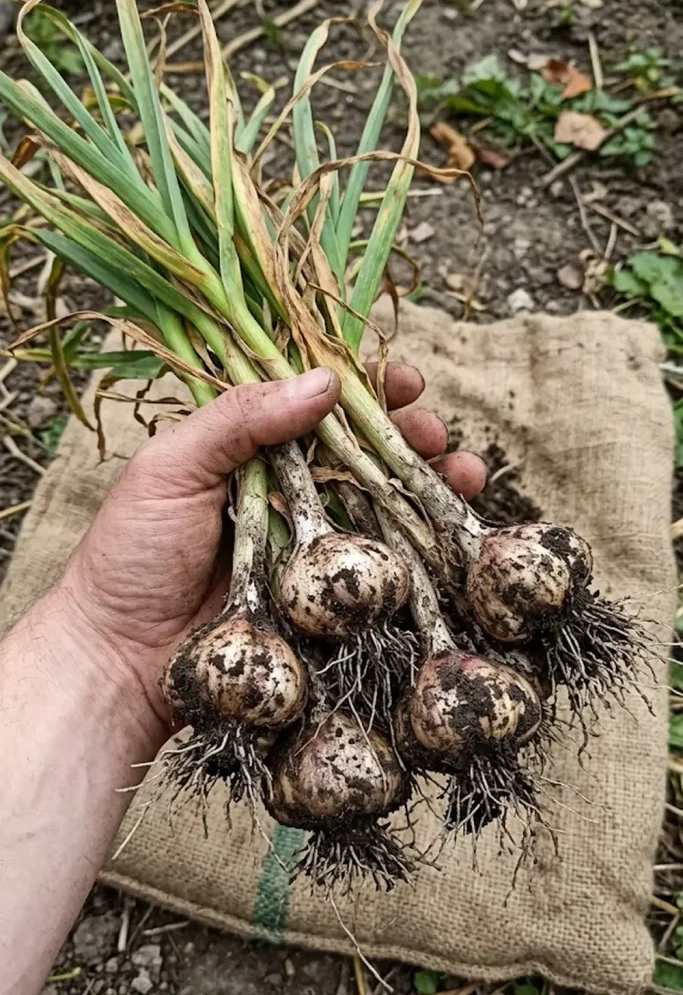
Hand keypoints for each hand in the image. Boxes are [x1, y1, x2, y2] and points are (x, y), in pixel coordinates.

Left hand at [56, 364, 485, 732]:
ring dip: (430, 484)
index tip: (406, 381)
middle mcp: (287, 488)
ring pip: (383, 502)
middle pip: (364, 449)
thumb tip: (323, 381)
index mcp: (248, 446)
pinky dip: (421, 547)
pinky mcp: (324, 593)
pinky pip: (379, 562)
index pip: (318, 402)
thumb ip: (239, 418)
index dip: (367, 387)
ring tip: (464, 476)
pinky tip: (453, 536)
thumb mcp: (171, 467)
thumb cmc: (132, 555)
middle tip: (435, 435)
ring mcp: (310, 542)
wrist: (119, 660)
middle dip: (411, 435)